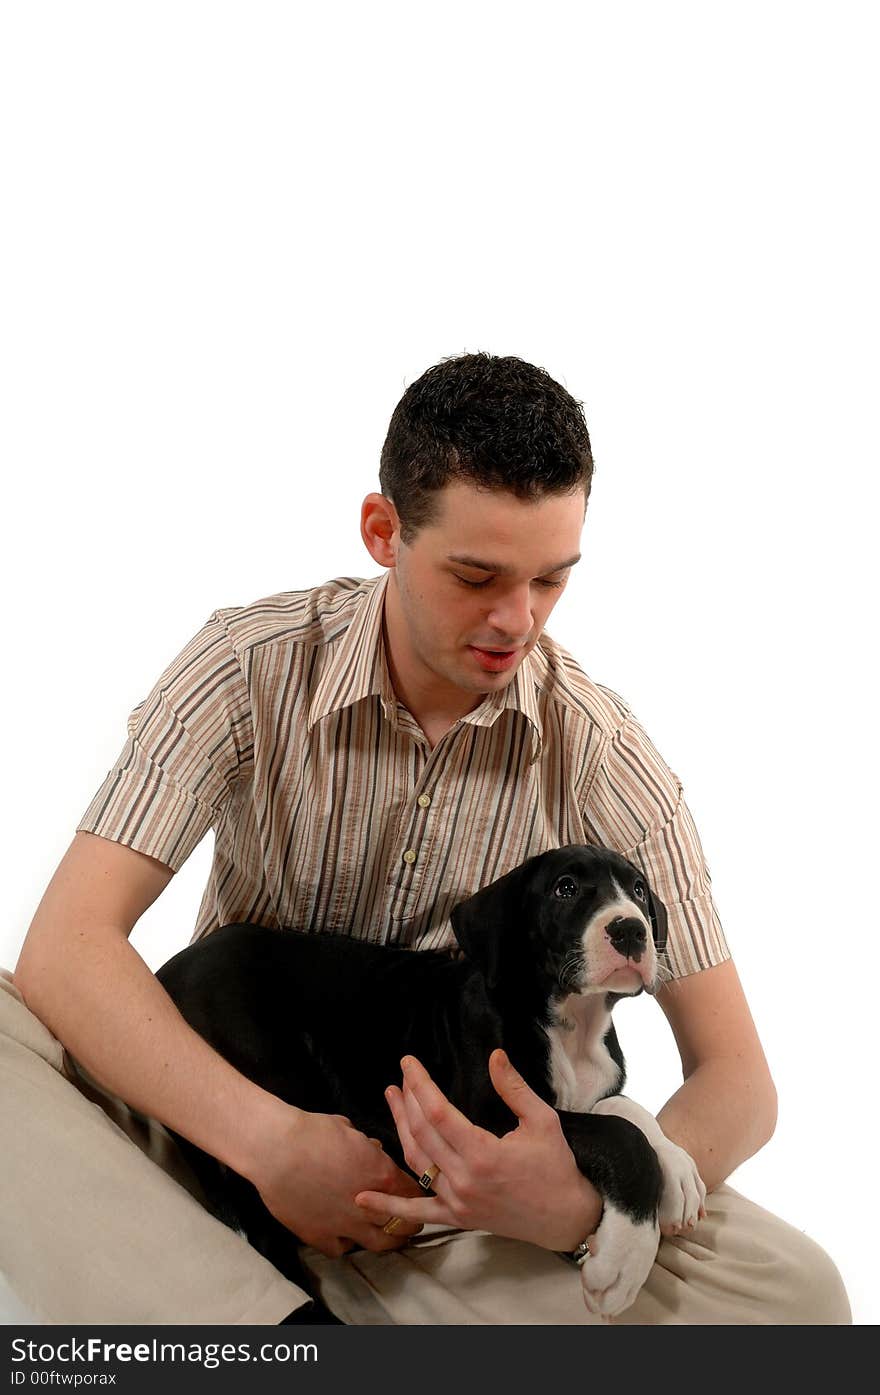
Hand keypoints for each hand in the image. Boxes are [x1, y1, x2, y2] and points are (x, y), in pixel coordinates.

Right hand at [246, 1104, 425, 1257]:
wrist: (277, 1149)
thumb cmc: (314, 1131)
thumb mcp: (350, 1130)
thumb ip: (367, 1148)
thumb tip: (372, 1152)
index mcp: (383, 1175)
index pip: (414, 1192)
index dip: (416, 1194)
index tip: (414, 1195)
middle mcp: (371, 1205)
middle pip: (404, 1224)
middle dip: (409, 1222)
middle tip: (410, 1221)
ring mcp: (346, 1225)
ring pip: (379, 1244)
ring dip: (388, 1240)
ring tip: (387, 1236)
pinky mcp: (320, 1237)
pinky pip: (341, 1250)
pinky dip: (346, 1244)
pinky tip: (344, 1236)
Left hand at [354, 1050, 602, 1251]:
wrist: (565, 1217)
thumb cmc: (556, 1167)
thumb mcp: (542, 1121)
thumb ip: (514, 1088)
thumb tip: (494, 1055)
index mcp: (483, 1153)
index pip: (438, 1112)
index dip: (419, 1084)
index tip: (409, 1062)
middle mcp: (464, 1179)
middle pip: (422, 1132)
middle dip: (408, 1099)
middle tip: (402, 1075)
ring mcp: (458, 1201)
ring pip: (416, 1161)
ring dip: (399, 1129)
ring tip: (391, 1099)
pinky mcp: (457, 1217)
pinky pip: (418, 1211)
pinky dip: (389, 1208)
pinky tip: (362, 1199)